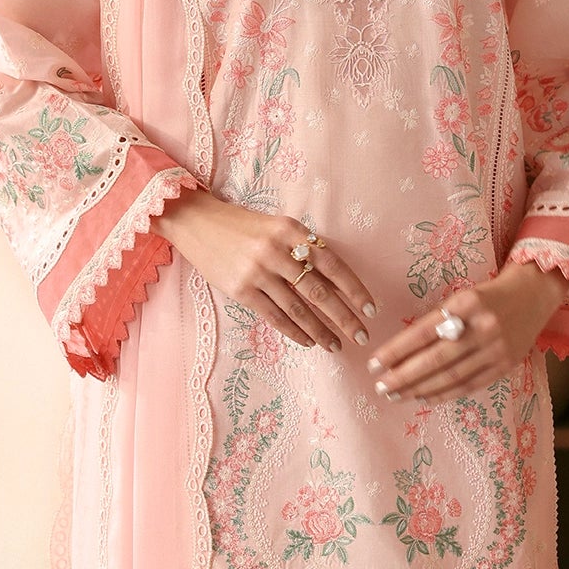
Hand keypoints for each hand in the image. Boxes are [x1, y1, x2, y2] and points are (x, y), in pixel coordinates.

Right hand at [151, 188, 376, 353]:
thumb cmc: (244, 226)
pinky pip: (275, 316)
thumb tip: (337, 284)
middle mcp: (277, 249)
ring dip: (321, 330)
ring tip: (337, 345)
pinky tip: (309, 341)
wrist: (198, 222)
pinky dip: (295, 331)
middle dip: (344, 317)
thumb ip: (303, 248)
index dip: (355, 289)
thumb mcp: (277, 226)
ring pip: (298, 308)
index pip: (333, 264)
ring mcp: (257, 271)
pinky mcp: (240, 290)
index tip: (371, 309)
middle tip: (362, 336)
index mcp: (292, 229)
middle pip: (319, 290)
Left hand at [365, 262, 568, 402]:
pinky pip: (469, 385)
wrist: (533, 294)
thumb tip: (402, 352)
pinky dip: (444, 394)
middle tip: (381, 386)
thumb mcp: (462, 297)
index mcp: (466, 303)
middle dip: (404, 376)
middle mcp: (483, 327)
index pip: (424, 332)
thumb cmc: (488, 295)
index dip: (397, 350)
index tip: (375, 363)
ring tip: (397, 395)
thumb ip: (439, 320)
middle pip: (436, 359)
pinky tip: (424, 398)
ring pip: (451, 376)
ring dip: (420, 389)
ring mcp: (497, 349)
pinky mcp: (506, 366)